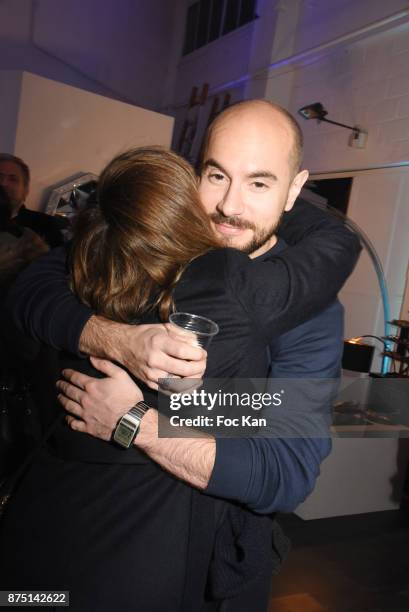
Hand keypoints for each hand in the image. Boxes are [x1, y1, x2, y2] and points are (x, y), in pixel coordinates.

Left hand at [56, 356, 142, 440]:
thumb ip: (105, 365)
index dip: (68, 374)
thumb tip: (92, 358)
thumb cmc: (129, 397)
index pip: (75, 378)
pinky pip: (74, 424)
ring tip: (59, 397)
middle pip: (69, 391)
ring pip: (69, 406)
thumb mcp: (121, 376)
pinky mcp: (88, 427)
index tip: (64, 373)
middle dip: (62, 386)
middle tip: (58, 384)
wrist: (133, 421)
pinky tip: (67, 417)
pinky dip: (69, 420)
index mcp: (92, 386)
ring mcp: (85, 414)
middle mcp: (85, 400)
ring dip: (62, 400)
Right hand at [81, 319, 206, 390]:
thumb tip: (197, 343)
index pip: (184, 352)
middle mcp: (154, 360)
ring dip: (194, 380)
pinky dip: (184, 390)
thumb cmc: (145, 335)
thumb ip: (182, 334)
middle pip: (185, 369)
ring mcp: (152, 374)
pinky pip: (171, 392)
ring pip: (180, 384)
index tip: (203, 353)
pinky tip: (190, 383)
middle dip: (200, 367)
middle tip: (204, 363)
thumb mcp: (163, 327)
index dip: (198, 354)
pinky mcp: (150, 384)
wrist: (122, 346)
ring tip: (198, 373)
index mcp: (158, 343)